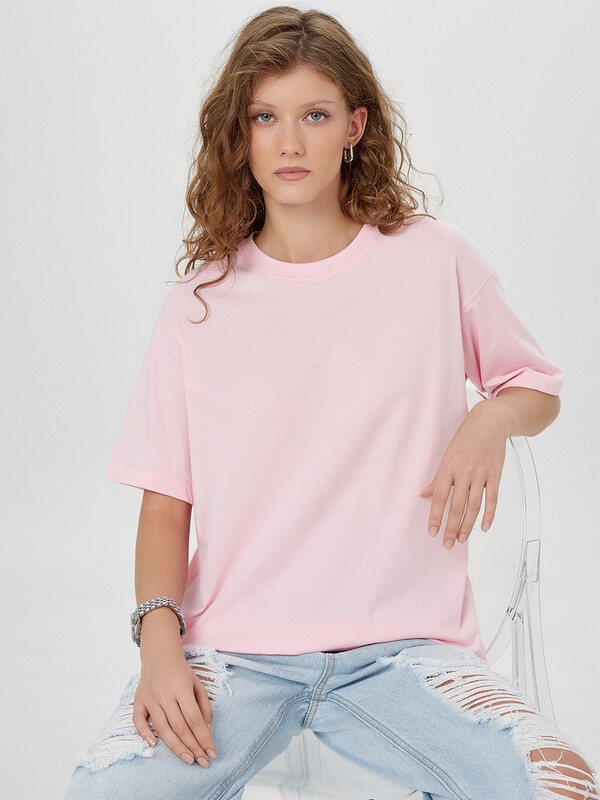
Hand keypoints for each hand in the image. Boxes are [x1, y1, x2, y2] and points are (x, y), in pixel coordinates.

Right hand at [133, 646, 216, 766]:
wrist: (159, 657)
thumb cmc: (181, 673)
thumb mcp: (197, 685)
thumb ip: (204, 707)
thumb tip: (207, 731)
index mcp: (181, 688)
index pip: (194, 719)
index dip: (204, 738)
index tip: (212, 752)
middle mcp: (165, 694)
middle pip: (180, 727)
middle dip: (193, 747)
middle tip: (203, 762)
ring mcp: (150, 698)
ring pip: (162, 728)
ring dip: (176, 747)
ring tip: (188, 760)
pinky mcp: (138, 701)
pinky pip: (138, 721)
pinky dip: (144, 733)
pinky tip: (153, 745)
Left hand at [419, 402, 509, 549]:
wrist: (490, 422)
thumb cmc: (466, 438)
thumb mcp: (447, 455)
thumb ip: (437, 478)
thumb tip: (424, 494)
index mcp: (448, 467)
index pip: (440, 497)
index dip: (436, 517)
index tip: (433, 532)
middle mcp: (464, 472)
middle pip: (457, 505)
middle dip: (451, 527)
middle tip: (448, 544)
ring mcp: (481, 474)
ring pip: (474, 506)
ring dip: (468, 525)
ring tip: (462, 540)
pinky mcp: (495, 474)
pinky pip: (493, 498)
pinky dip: (489, 515)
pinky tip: (484, 528)